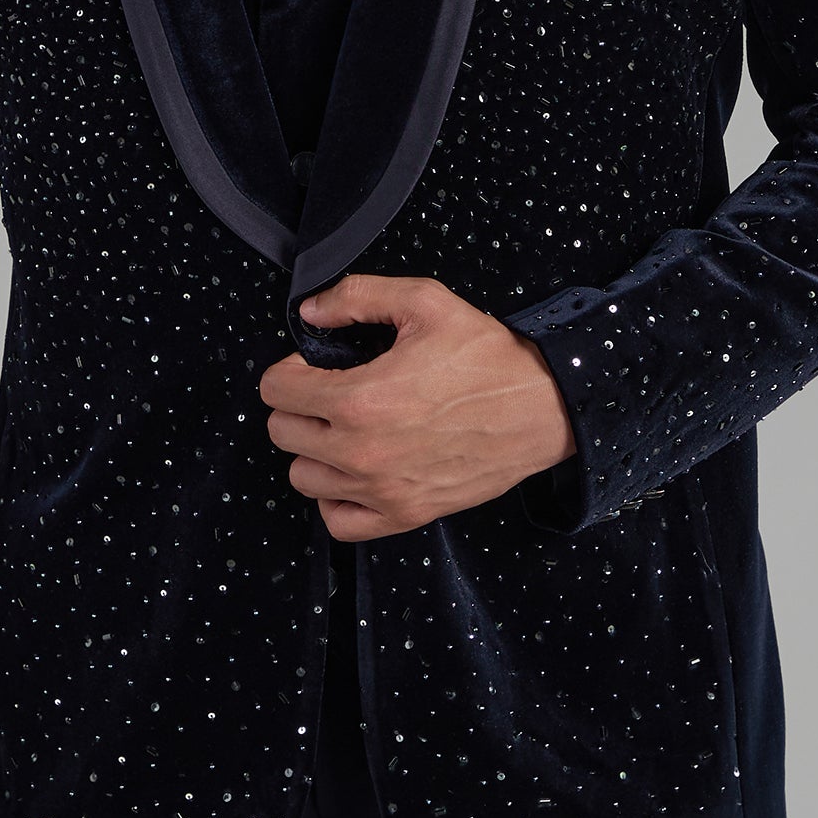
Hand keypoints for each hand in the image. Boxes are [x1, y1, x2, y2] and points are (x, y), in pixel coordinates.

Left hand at [258, 272, 575, 538]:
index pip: (275, 391)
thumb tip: (311, 312)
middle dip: (299, 405)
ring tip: (347, 428)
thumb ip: (357, 296)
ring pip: (303, 477)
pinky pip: (337, 521)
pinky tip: (357, 470)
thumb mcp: (425, 302)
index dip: (291, 368)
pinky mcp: (404, 514)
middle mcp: (362, 452)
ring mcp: (381, 490)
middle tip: (333, 390)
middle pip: (283, 432)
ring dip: (315, 450)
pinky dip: (337, 497)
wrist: (541, 407)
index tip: (317, 364)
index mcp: (360, 399)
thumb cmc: (487, 356)